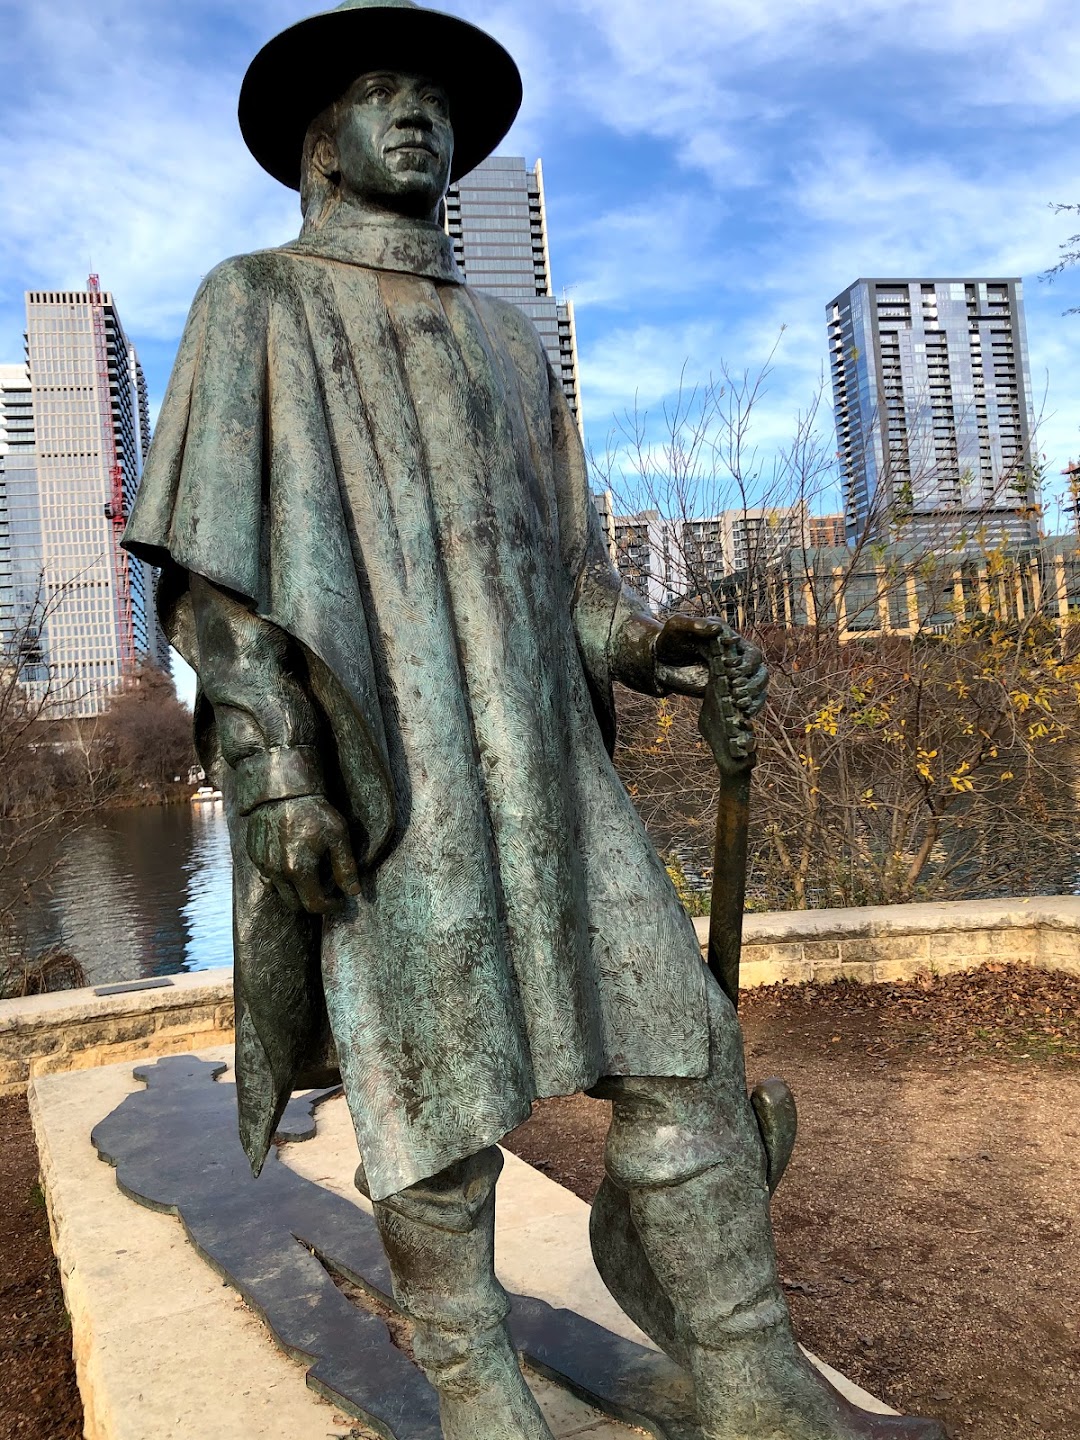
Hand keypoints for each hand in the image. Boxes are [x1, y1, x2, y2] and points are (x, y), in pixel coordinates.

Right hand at [245, 794, 360, 913]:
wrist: (282, 790)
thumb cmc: (314, 811)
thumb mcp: (337, 836)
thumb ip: (345, 867)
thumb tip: (354, 892)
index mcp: (298, 870)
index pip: (314, 905)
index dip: (330, 906)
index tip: (339, 898)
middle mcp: (276, 872)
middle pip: (295, 905)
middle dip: (312, 901)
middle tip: (326, 888)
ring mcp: (262, 865)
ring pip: (279, 892)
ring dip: (295, 890)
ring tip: (309, 874)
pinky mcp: (253, 855)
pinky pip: (267, 876)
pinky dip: (280, 876)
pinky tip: (292, 860)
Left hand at [654, 614, 767, 717]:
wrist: (657, 661)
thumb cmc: (668, 639)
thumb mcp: (676, 626)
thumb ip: (694, 624)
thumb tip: (717, 629)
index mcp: (730, 641)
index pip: (751, 654)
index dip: (747, 665)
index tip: (729, 671)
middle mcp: (736, 658)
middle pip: (760, 672)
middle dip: (753, 684)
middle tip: (736, 691)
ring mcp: (732, 677)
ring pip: (758, 687)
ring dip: (754, 697)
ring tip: (740, 704)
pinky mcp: (725, 692)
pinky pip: (747, 701)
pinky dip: (750, 708)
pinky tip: (742, 714)